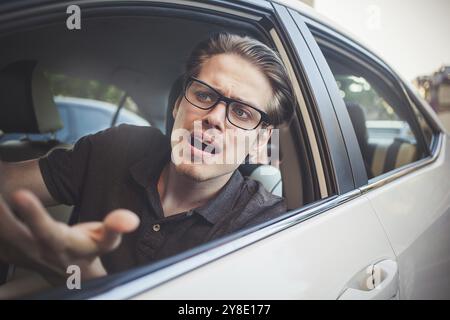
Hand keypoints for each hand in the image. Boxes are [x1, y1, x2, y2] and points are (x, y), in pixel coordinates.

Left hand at [0, 189, 139, 284]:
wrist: (73, 277)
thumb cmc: (88, 253)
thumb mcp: (106, 242)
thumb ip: (115, 228)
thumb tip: (129, 219)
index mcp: (61, 245)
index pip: (46, 231)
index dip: (34, 214)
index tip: (20, 194)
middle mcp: (37, 251)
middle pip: (11, 232)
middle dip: (0, 212)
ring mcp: (20, 253)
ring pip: (0, 236)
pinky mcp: (10, 251)